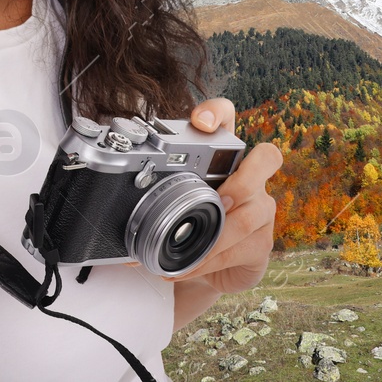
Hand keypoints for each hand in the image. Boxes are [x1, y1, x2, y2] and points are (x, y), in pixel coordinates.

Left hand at [123, 97, 283, 294]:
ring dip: (218, 236)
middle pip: (267, 157)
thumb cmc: (193, 226)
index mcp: (223, 158)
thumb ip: (155, 197)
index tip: (200, 122)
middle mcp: (250, 178)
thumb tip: (113, 202)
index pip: (228, 119)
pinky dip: (212, 260)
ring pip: (252, 214)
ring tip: (193, 251)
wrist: (209, 268)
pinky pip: (242, 247)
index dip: (218, 113)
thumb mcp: (175, 205)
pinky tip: (194, 266)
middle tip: (220, 199)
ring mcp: (261, 209)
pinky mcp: (262, 242)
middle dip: (244, 178)